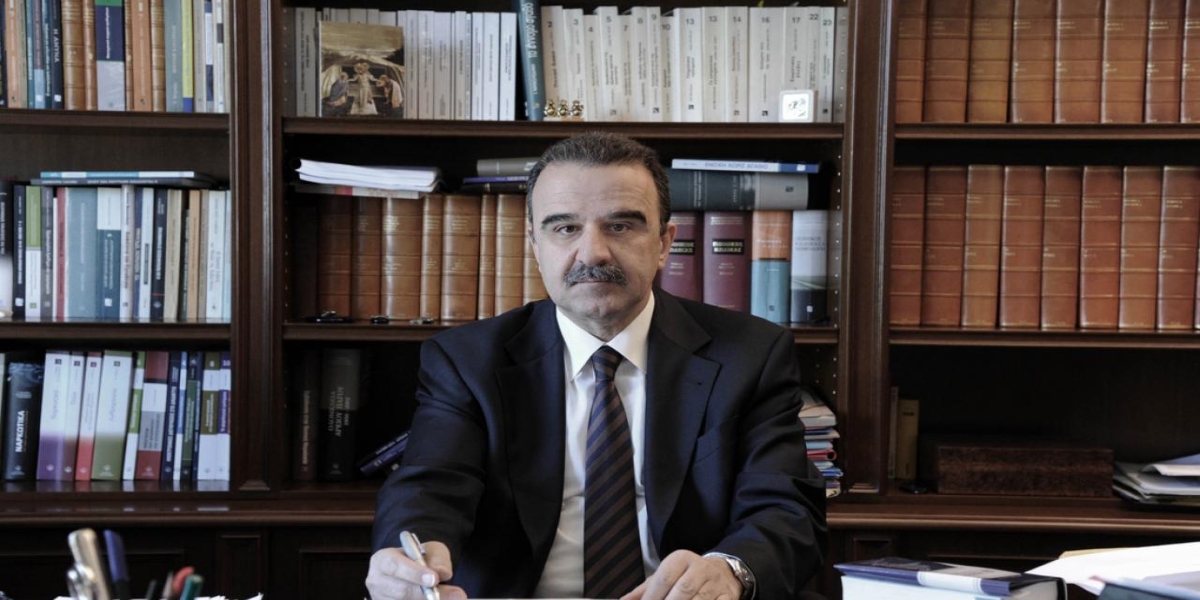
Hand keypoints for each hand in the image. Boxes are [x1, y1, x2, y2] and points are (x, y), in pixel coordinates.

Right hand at [365, 541, 465, 599]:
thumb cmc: (419, 559)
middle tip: (457, 595)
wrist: (412, 570)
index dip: (414, 573)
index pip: (395, 566)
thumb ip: (437, 559)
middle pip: (400, 591)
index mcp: (382, 560)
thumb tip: (442, 573)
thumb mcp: (431, 550)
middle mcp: (377, 582)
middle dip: (427, 594)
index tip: (434, 579)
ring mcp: (381, 599)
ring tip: (456, 597)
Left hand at [622, 550, 741, 599]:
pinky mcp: (728, 597)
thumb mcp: (667, 575)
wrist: (724, 571)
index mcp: (681, 559)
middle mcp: (700, 568)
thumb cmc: (688, 576)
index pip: (664, 579)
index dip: (652, 597)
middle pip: (683, 591)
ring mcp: (716, 584)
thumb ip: (645, 589)